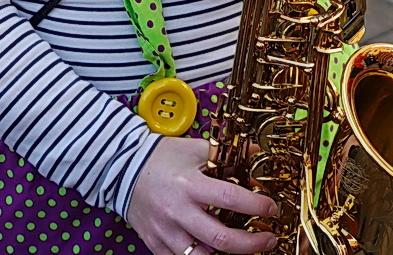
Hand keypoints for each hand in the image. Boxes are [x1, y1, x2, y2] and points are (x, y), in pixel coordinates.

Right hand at [125, 137, 277, 254]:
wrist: (122, 168)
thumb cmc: (160, 158)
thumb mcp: (195, 149)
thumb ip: (225, 154)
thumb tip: (255, 155)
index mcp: (190, 185)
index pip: (231, 199)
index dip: (256, 206)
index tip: (271, 208)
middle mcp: (178, 212)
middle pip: (221, 240)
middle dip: (252, 244)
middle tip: (269, 239)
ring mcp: (166, 232)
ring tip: (245, 250)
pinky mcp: (156, 243)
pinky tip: (215, 253)